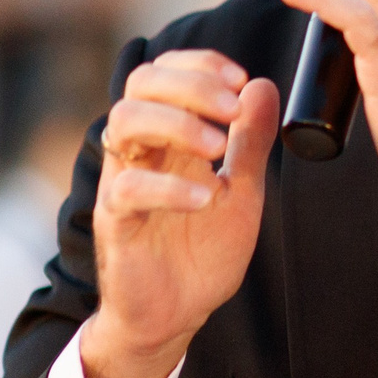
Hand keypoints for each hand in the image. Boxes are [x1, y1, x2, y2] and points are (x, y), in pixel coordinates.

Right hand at [84, 50, 279, 377]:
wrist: (177, 313)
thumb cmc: (202, 250)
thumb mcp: (242, 191)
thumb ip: (250, 142)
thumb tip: (262, 85)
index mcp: (169, 136)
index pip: (166, 72)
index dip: (199, 64)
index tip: (240, 79)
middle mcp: (141, 150)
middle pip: (141, 83)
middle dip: (189, 84)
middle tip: (231, 110)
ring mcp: (123, 182)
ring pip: (123, 122)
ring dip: (176, 124)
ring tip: (217, 151)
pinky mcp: (115, 220)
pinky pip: (128, 188)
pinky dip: (171, 186)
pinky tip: (207, 198)